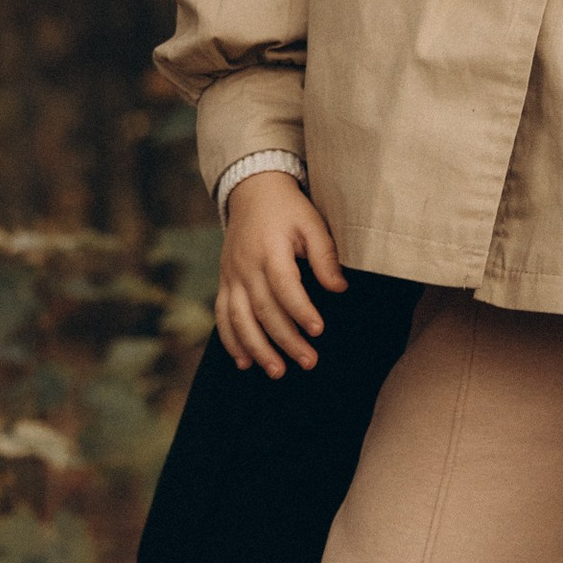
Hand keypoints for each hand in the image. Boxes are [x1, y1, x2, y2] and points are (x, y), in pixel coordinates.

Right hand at [218, 171, 348, 376]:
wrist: (253, 190)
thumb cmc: (289, 209)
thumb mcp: (312, 223)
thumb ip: (325, 255)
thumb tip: (340, 288)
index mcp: (270, 250)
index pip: (284, 286)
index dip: (300, 310)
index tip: (319, 330)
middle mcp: (246, 266)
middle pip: (263, 309)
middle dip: (285, 339)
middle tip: (308, 362)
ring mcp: (232, 276)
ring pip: (239, 319)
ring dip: (257, 348)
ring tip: (278, 371)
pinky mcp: (225, 282)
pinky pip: (222, 316)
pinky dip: (231, 341)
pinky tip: (244, 362)